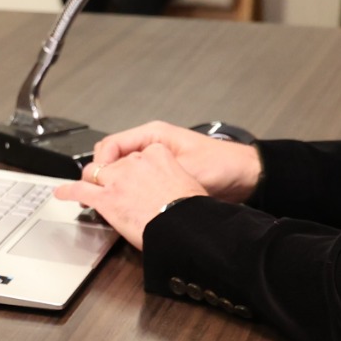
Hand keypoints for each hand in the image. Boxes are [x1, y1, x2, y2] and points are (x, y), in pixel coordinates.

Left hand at [55, 144, 205, 249]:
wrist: (183, 225)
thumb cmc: (189, 209)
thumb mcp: (186, 181)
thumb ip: (171, 178)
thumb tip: (167, 189)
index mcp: (156, 153)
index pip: (136, 154)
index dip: (132, 167)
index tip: (133, 176)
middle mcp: (133, 162)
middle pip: (114, 162)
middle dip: (110, 173)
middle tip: (111, 185)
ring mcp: (116, 179)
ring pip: (94, 173)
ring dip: (89, 180)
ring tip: (86, 187)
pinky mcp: (105, 197)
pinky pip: (80, 190)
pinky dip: (68, 191)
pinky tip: (61, 193)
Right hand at [88, 121, 263, 203]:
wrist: (246, 177)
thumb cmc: (222, 165)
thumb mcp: (187, 167)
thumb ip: (157, 174)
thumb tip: (129, 185)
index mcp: (153, 135)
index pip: (111, 144)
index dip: (99, 164)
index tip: (94, 182)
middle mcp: (150, 146)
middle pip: (112, 158)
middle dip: (102, 176)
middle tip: (95, 195)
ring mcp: (154, 161)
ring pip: (121, 171)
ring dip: (114, 185)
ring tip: (108, 203)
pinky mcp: (161, 177)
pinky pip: (135, 182)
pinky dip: (127, 192)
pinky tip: (126, 205)